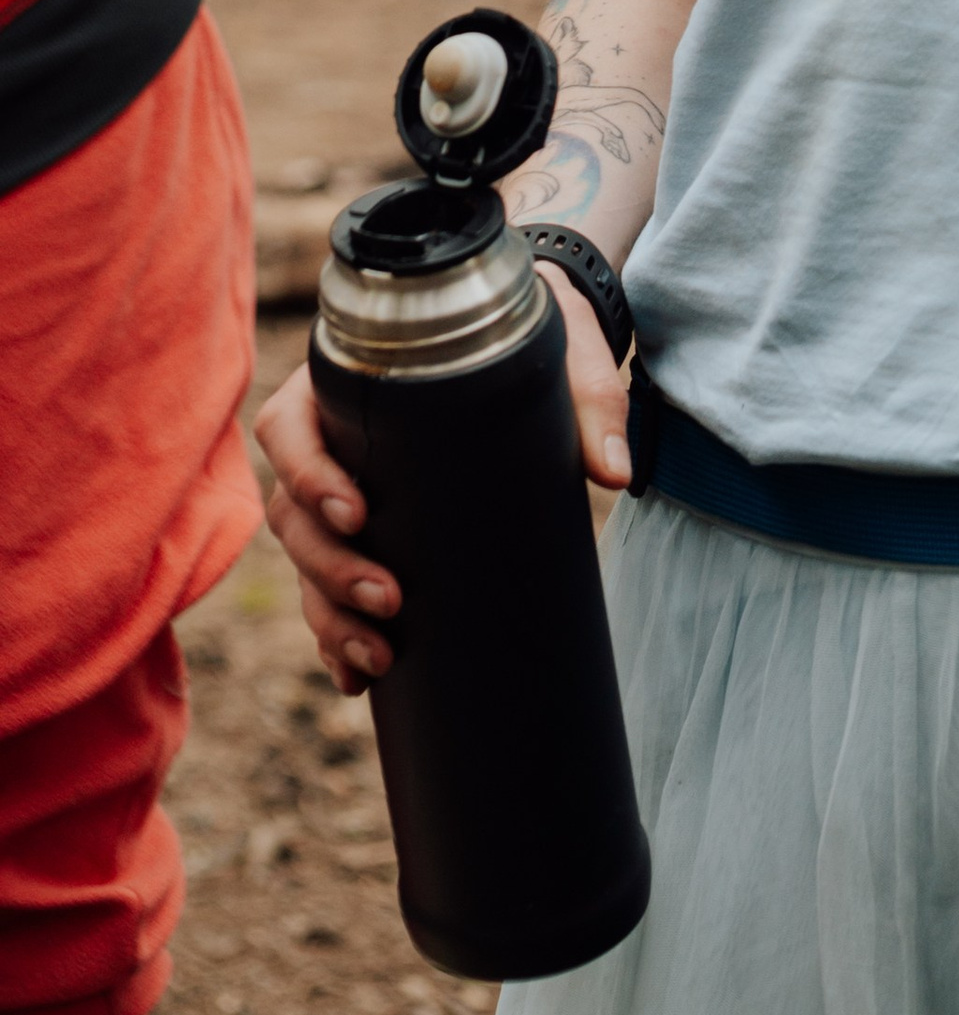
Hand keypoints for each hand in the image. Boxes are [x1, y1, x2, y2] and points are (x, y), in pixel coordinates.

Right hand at [255, 269, 633, 695]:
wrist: (536, 345)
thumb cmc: (535, 337)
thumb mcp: (564, 354)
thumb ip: (590, 402)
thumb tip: (612, 474)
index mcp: (352, 385)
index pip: (290, 427)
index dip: (309, 475)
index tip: (358, 514)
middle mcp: (332, 440)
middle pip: (293, 512)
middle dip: (331, 567)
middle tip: (390, 600)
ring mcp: (342, 492)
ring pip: (305, 560)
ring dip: (331, 613)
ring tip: (379, 655)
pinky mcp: (367, 534)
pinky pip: (328, 591)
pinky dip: (336, 636)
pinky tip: (358, 678)